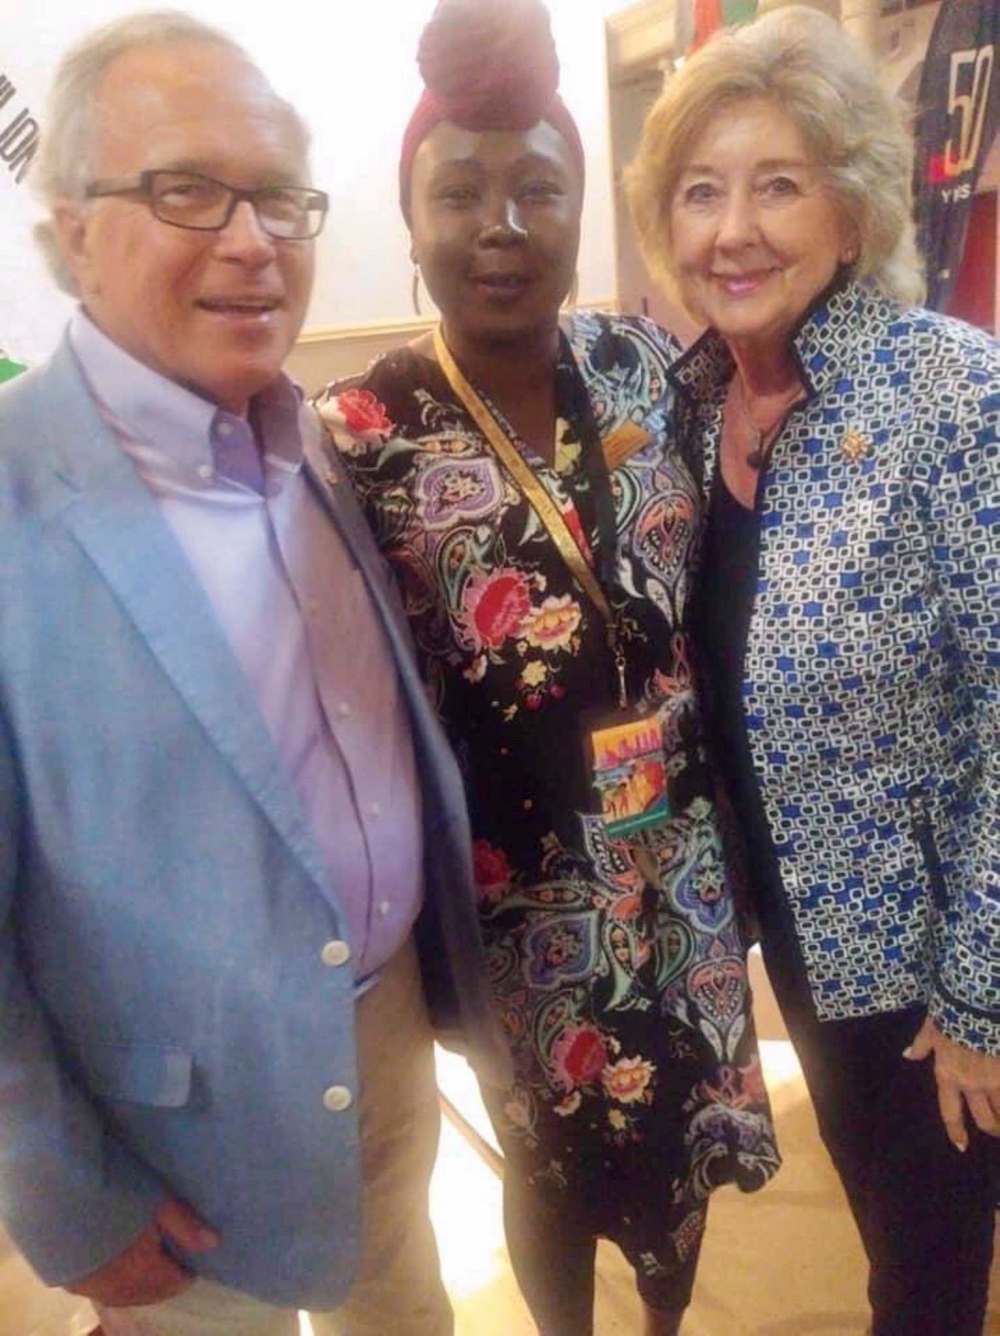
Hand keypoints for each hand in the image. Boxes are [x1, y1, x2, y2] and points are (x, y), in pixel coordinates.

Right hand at [66, 1197, 218, 1307]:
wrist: (57, 1186)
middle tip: (170, 1263)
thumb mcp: (157, 1199)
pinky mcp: (65, 1276)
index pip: (170, 1285)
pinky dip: (110, 1283)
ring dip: (135, 1286)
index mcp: (139, 1272)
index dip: (183, 1274)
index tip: (190, 1262)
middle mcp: (112, 1287)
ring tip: (144, 1265)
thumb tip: (213, 1244)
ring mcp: (85, 1285)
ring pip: (118, 1296)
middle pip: (144, 1294)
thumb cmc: (116, 1187)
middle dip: (160, 1283)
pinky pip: (95, 1290)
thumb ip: (185, 1225)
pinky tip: (113, 1265)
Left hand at [905, 1016, 999, 1151]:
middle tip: (995, 1130)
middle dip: (990, 1128)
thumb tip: (908, 1055)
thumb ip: (922, 1045)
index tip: (962, 1146)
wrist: (976, 1005)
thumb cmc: (950, 1015)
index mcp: (948, 1075)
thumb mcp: (931, 1028)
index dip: (956, 1131)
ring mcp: (993, 1080)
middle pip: (983, 1118)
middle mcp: (971, 1084)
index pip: (950, 1112)